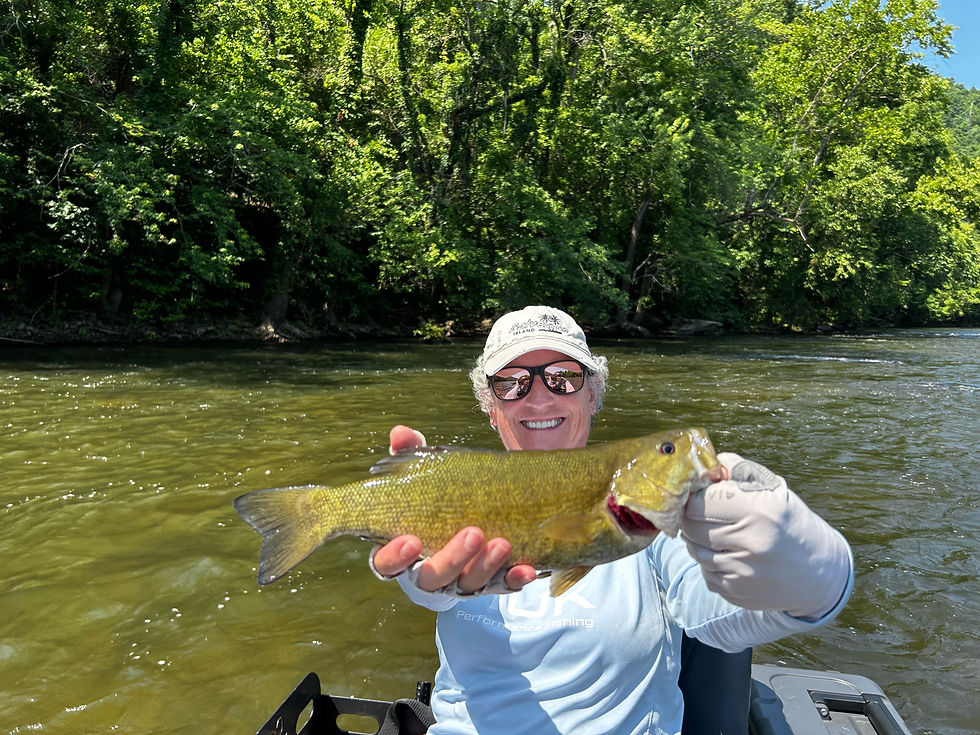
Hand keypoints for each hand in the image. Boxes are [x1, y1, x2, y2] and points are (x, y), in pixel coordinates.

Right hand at [370, 425, 536, 594]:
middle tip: (473, 533)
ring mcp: (458, 582)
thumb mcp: (417, 481)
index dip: (396, 555)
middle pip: (432, 577)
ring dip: (485, 566)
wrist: (457, 528)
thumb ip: (407, 459)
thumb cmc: (429, 502)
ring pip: (467, 583)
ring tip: (502, 543)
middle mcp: (426, 574)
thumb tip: (400, 433)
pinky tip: (527, 568)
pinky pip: (500, 586)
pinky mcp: (487, 583)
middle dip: (452, 557)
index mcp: (400, 552)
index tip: (412, 540)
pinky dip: (513, 579)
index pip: (386, 563)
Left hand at [681, 452, 851, 618]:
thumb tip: (706, 462)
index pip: (698, 502)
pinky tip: (730, 556)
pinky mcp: (737, 593)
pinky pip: (705, 573)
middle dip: (691, 517)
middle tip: (703, 513)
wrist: (821, 571)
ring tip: (718, 533)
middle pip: (691, 526)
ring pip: (694, 550)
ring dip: (698, 541)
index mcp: (758, 511)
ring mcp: (742, 572)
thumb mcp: (774, 489)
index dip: (693, 497)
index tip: (697, 495)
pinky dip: (711, 564)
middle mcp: (750, 543)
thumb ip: (738, 470)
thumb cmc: (791, 523)